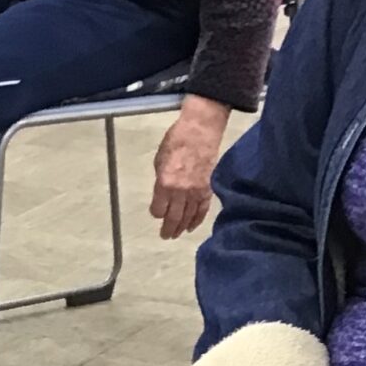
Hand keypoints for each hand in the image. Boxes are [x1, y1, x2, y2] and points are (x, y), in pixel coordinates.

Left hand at [150, 95, 229, 239]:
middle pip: (173, 218)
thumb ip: (160, 181)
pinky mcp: (208, 188)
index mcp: (164, 183)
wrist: (201, 130)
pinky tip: (191, 227)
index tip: (157, 213)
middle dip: (168, 229)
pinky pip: (202, 210)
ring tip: (176, 234)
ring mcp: (195, 191)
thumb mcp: (159, 160)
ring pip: (188, 217)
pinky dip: (197, 220)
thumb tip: (162, 194)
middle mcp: (180, 191)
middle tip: (165, 236)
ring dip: (181, 227)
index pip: (158, 210)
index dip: (156, 213)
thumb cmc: (176, 140)